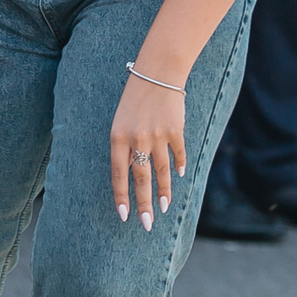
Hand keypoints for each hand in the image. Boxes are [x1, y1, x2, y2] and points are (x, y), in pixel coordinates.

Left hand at [108, 65, 186, 227]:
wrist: (157, 73)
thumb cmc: (135, 100)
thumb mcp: (121, 122)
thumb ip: (125, 148)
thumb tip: (133, 175)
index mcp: (118, 137)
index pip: (118, 174)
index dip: (122, 197)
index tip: (124, 216)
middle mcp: (137, 139)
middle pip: (141, 179)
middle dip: (144, 205)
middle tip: (147, 224)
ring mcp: (157, 136)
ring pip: (162, 171)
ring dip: (164, 192)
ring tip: (165, 207)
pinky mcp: (175, 131)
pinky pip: (177, 155)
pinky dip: (179, 166)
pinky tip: (179, 177)